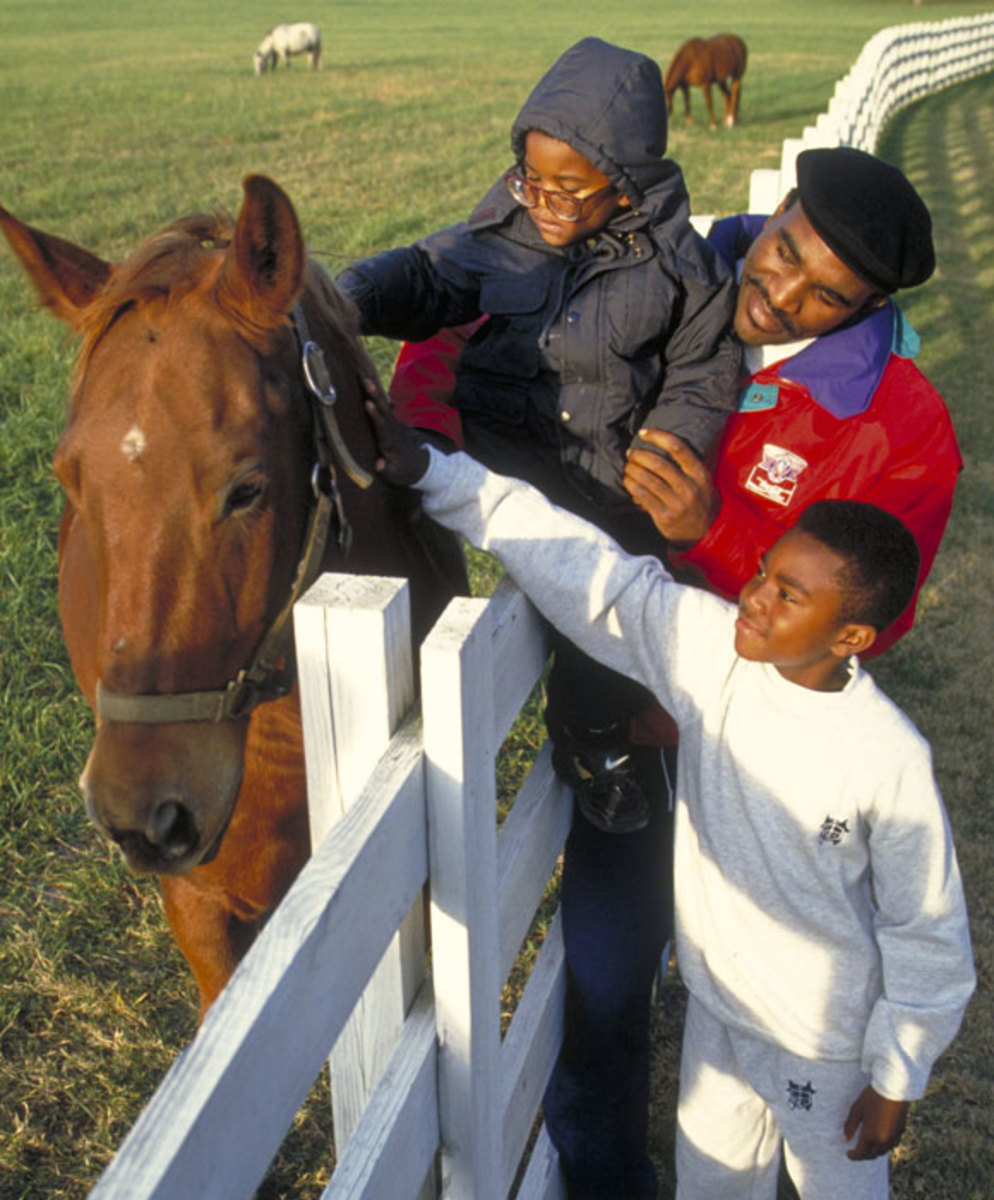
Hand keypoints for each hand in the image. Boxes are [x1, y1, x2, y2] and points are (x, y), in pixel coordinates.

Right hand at [362, 377, 430, 485]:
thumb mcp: (396, 476)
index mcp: (391, 442)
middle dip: (375, 396)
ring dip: (375, 392)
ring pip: (384, 405)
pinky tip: (371, 382)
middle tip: (366, 381)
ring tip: (366, 378)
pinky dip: (378, 395)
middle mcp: (394, 429)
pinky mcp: (393, 422)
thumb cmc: (404, 471)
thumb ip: (386, 470)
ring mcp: (395, 424)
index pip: (382, 426)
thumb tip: (378, 464)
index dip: (375, 415)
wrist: (422, 464)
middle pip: (383, 410)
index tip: (367, 403)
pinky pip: (385, 406)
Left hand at [623, 429, 719, 545]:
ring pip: (648, 480)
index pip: (678, 448)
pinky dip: (632, 486)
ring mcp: (677, 503)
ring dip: (632, 470)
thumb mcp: (702, 480)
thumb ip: (686, 465)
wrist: (704, 532)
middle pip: (659, 464)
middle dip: (639, 455)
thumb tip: (657, 445)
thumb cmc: (699, 500)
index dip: (658, 436)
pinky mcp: (664, 517)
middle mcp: (689, 488)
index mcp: (700, 474)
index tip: (642, 433)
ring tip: (628, 467)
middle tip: (630, 453)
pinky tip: (628, 481)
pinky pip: (643, 496)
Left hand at [843, 1086, 908, 1159]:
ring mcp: (893, 1138)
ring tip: (866, 1146)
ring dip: (873, 1152)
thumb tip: (845, 1139)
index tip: (848, 1153)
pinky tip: (878, 1140)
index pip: (861, 1153)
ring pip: (882, 1152)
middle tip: (856, 1152)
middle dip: (863, 1155)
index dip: (853, 1156)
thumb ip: (850, 1125)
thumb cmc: (872, 1097)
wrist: (894, 1089)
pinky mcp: (900, 1133)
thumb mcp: (857, 1108)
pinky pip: (890, 1145)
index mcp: (870, 1135)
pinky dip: (883, 1147)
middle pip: (872, 1155)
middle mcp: (882, 1140)